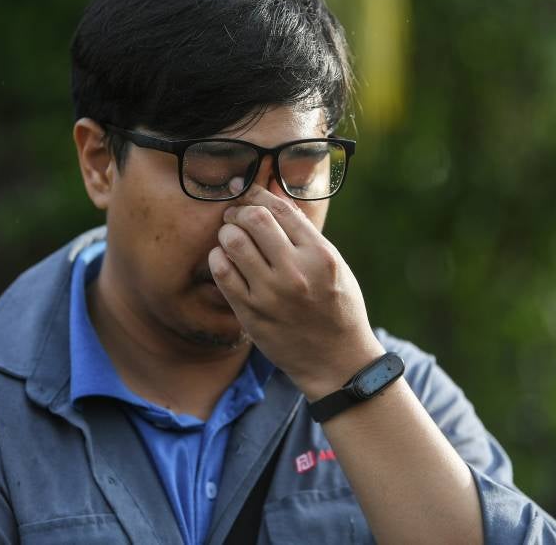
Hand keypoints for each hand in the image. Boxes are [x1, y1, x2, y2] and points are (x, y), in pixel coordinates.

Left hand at [208, 184, 382, 398]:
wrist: (337, 362)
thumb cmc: (338, 308)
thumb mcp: (334, 265)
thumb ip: (305, 234)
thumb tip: (274, 199)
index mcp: (320, 255)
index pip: (280, 209)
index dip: (257, 194)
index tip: (247, 194)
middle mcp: (295, 272)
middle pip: (253, 219)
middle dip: (238, 211)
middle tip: (234, 215)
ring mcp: (270, 294)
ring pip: (233, 242)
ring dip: (226, 233)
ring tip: (229, 237)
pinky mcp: (251, 313)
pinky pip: (222, 273)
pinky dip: (218, 258)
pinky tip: (224, 259)